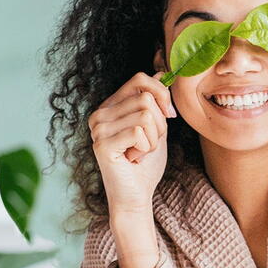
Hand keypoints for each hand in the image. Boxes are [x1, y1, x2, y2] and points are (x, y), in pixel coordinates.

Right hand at [89, 72, 175, 214]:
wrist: (136, 196)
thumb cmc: (145, 164)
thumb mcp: (155, 126)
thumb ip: (154, 101)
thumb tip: (161, 72)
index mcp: (110, 106)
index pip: (140, 80)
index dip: (161, 94)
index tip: (169, 115)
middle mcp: (100, 114)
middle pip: (146, 99)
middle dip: (160, 124)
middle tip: (148, 144)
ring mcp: (98, 129)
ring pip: (145, 115)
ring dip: (153, 138)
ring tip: (140, 152)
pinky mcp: (102, 144)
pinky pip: (139, 132)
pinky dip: (146, 148)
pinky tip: (134, 159)